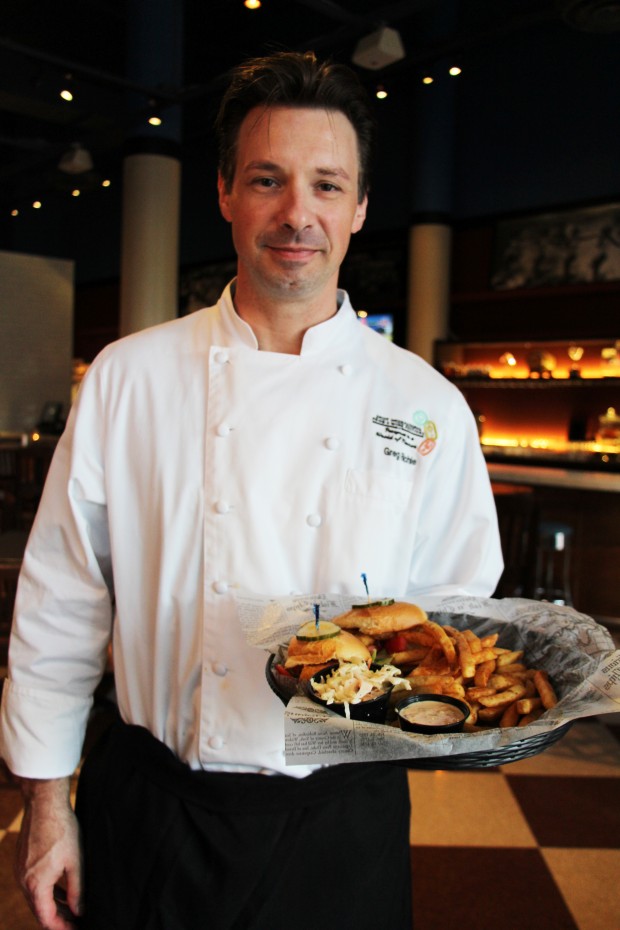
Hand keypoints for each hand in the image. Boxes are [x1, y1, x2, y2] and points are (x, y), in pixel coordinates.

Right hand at [15, 776, 82, 929]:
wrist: (44, 804)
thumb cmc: (62, 830)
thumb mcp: (75, 861)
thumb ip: (76, 890)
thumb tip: (79, 911)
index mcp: (36, 884)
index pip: (46, 918)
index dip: (61, 927)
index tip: (76, 928)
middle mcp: (24, 881)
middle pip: (39, 910)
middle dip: (57, 919)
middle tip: (75, 922)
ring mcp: (20, 870)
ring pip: (36, 897)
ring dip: (52, 905)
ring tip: (71, 909)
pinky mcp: (22, 861)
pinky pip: (33, 884)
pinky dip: (46, 891)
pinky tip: (60, 890)